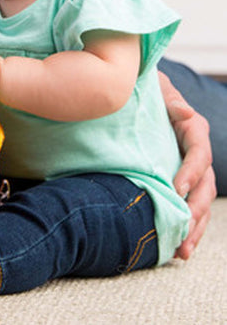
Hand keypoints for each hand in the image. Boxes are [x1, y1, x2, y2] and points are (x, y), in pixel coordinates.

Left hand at [159, 71, 215, 259]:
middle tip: (183, 234)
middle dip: (195, 212)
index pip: (199, 153)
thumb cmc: (143, 86)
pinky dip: (184, 226)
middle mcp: (196, 150)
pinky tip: (177, 248)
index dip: (191, 172)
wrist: (134, 91)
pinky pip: (186, 205)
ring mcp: (189, 167)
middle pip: (204, 186)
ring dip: (193, 228)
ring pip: (199, 202)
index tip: (177, 189)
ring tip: (182, 252)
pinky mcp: (178, 179)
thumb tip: (185, 112)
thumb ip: (169, 98)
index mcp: (193, 128)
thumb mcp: (155, 85)